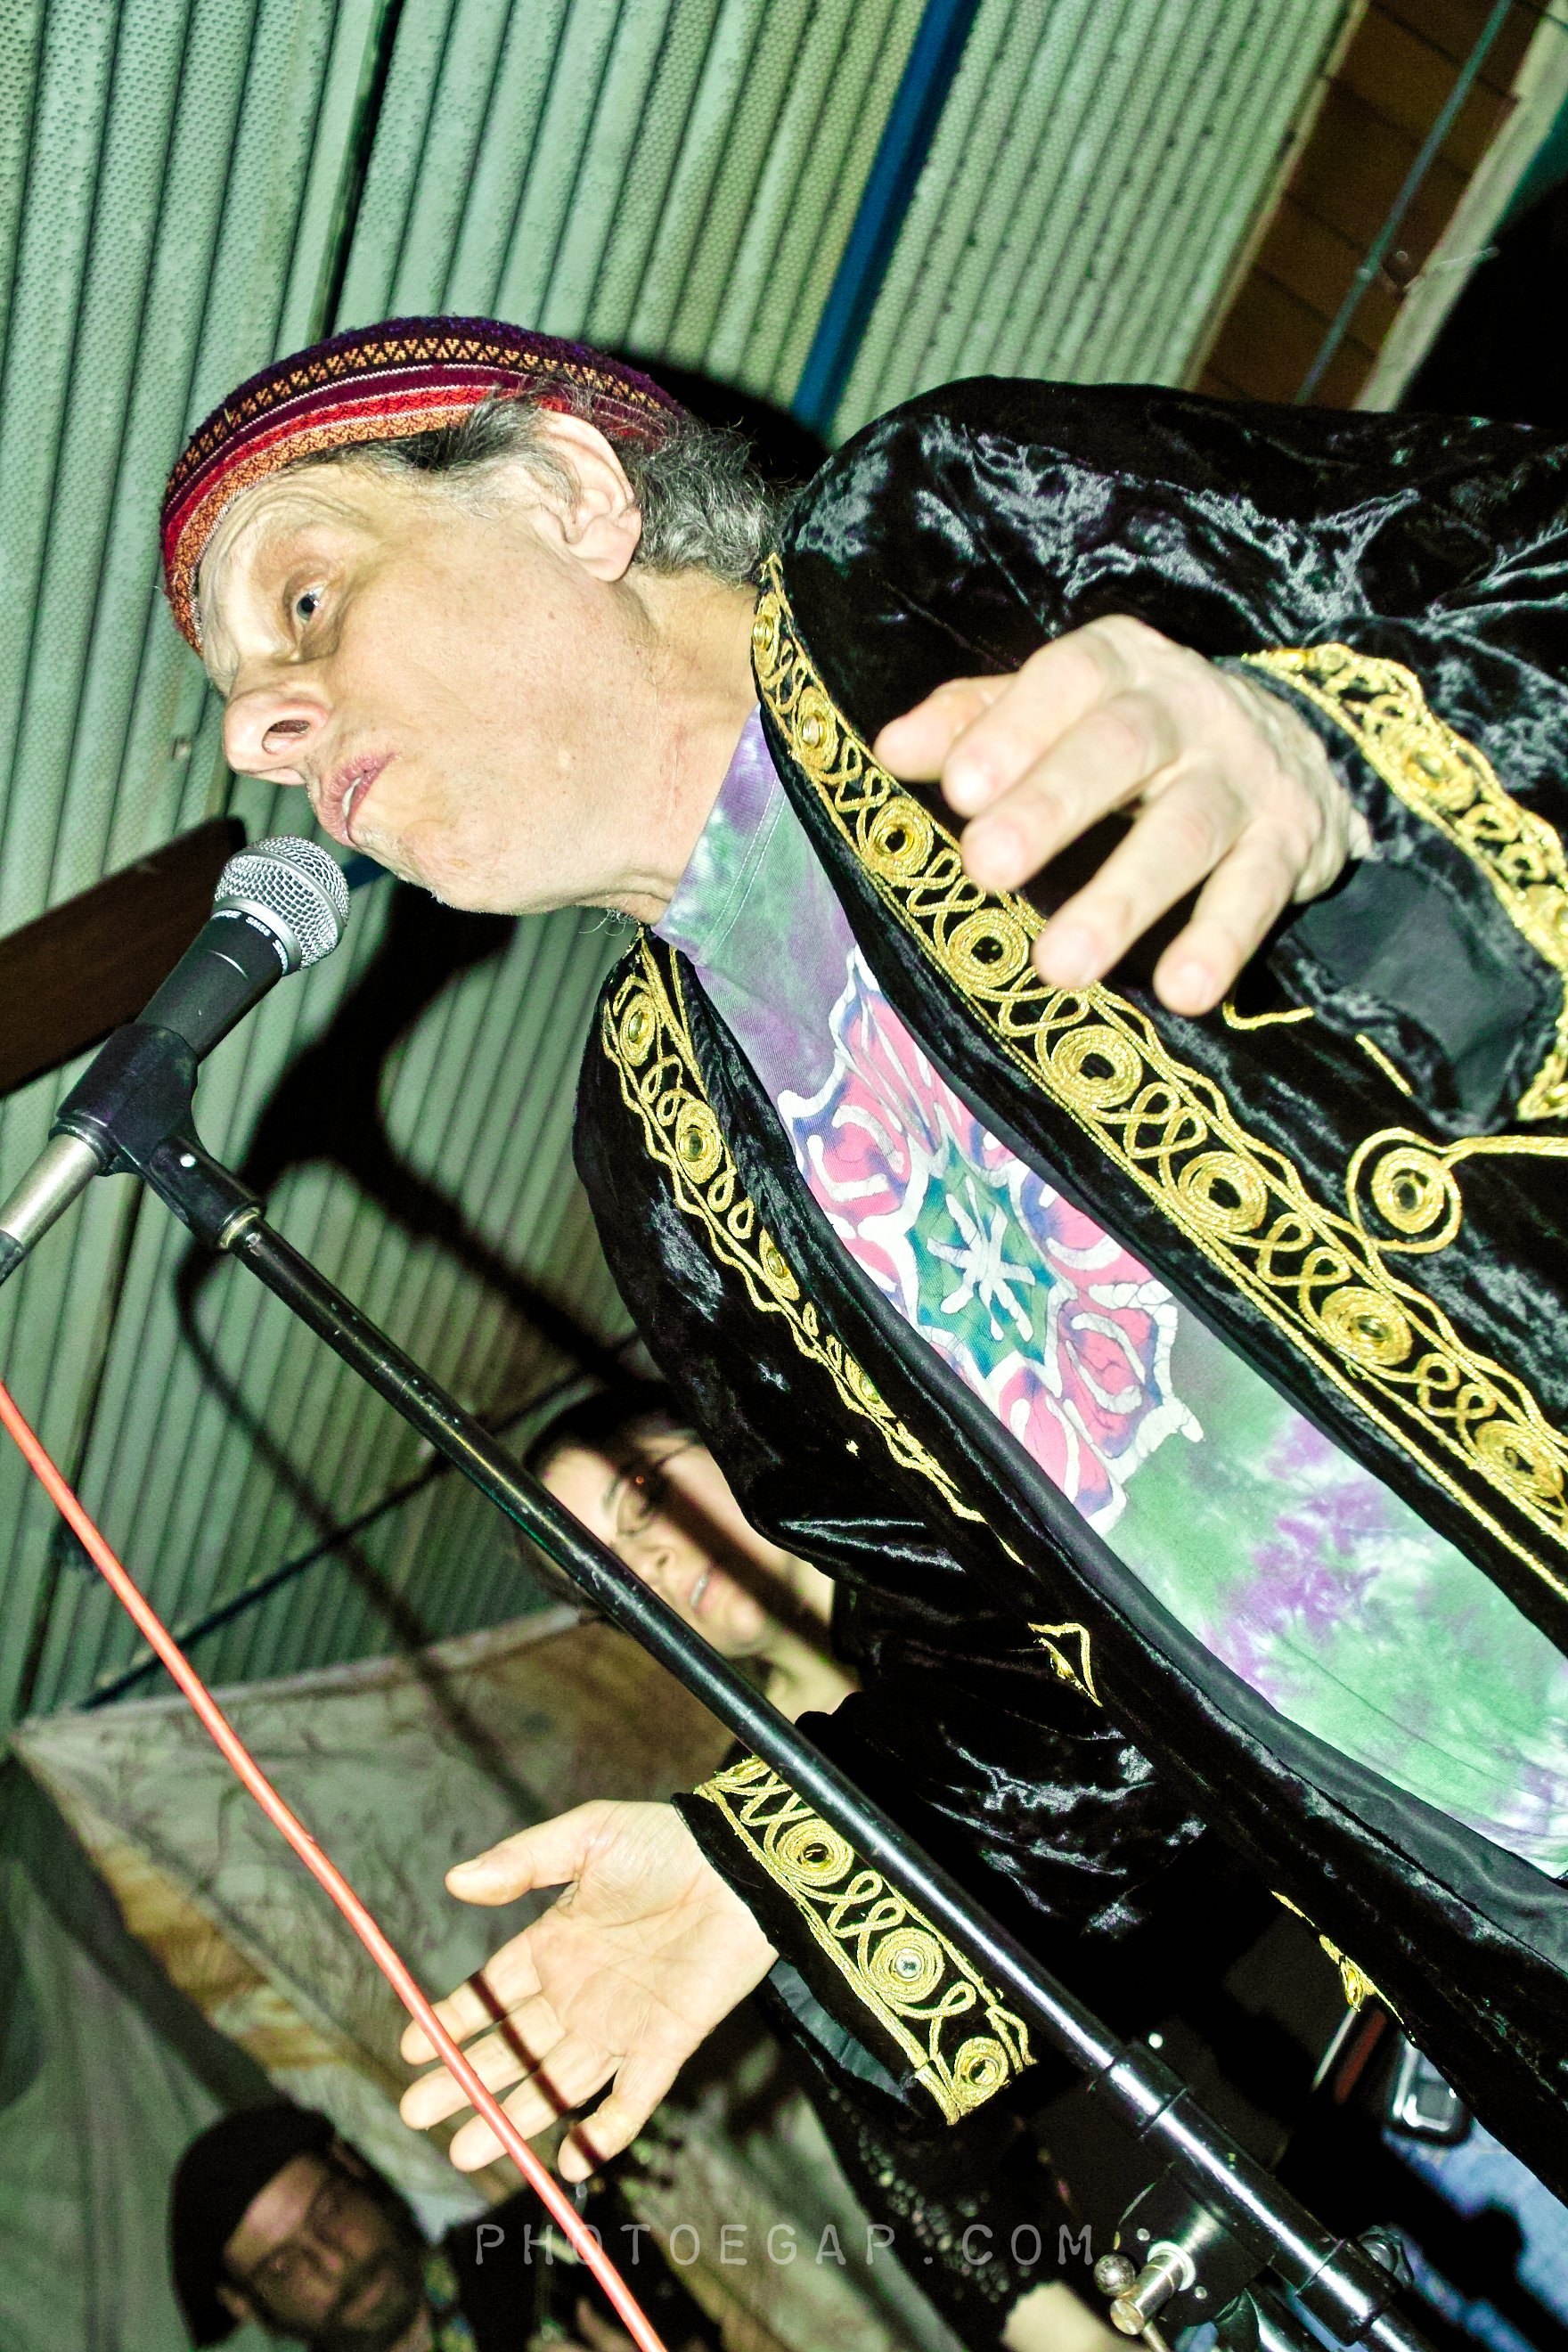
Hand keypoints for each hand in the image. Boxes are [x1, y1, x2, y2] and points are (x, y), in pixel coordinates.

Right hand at [399, 1801, 774, 2178]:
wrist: (741, 1865)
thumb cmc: (666, 1841)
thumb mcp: (587, 1836)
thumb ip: (522, 1861)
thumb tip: (454, 1881)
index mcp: (554, 1945)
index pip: (490, 1995)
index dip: (451, 2022)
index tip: (412, 2046)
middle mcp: (580, 1993)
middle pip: (511, 2050)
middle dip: (464, 2082)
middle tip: (417, 2113)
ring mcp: (621, 2023)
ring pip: (555, 2083)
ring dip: (514, 2117)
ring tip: (466, 2148)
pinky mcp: (666, 2044)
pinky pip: (630, 2100)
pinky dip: (601, 2134)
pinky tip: (565, 2159)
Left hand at [874, 614, 1369, 1016]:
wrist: (1295, 745)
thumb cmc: (1134, 736)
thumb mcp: (1058, 710)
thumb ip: (976, 722)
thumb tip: (891, 749)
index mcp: (1119, 666)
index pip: (1066, 679)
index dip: (1014, 730)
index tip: (960, 790)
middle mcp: (1187, 706)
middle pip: (1122, 746)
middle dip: (1053, 805)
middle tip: (986, 867)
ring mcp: (1245, 772)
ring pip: (1186, 829)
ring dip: (1123, 898)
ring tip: (1060, 966)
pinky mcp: (1290, 840)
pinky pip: (1256, 891)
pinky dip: (1222, 941)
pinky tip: (1183, 991)